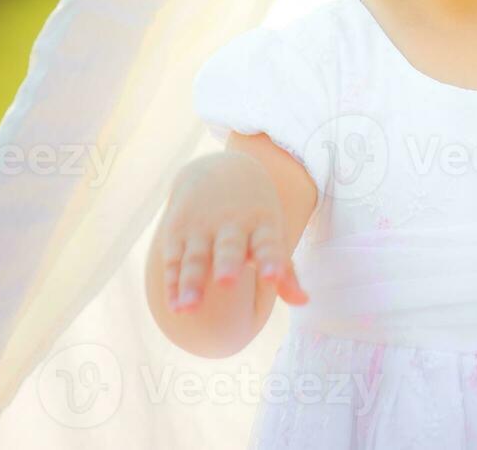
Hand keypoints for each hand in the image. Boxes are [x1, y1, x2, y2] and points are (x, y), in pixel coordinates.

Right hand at [158, 150, 308, 312]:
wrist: (218, 169)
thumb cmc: (253, 214)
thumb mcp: (272, 232)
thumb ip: (285, 269)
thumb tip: (303, 302)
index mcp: (261, 223)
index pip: (268, 243)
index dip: (271, 260)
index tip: (273, 277)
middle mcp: (230, 224)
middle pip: (229, 247)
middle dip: (227, 263)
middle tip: (227, 281)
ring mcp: (201, 227)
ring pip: (195, 257)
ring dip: (191, 282)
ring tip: (189, 308)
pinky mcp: (177, 232)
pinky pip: (174, 261)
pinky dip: (173, 284)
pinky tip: (176, 307)